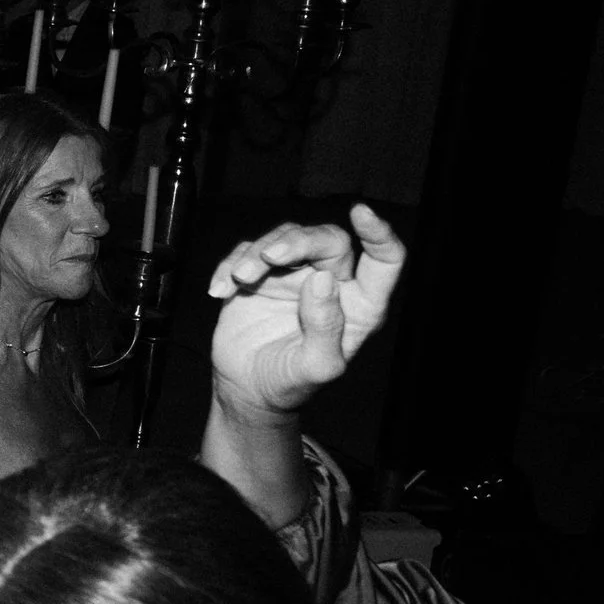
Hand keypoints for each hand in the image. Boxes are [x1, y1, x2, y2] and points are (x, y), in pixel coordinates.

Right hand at [207, 204, 404, 421]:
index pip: (384, 261)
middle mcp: (331, 284)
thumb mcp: (316, 367)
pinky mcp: (259, 276)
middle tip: (269, 257)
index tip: (360, 213)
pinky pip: (247, 251)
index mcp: (358, 306)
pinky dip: (230, 264)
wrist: (246, 391)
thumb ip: (326, 327)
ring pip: (285, 237)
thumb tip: (323, 280)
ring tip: (239, 279)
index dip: (378, 234)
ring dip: (257, 253)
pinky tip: (220, 289)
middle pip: (327, 240)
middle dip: (297, 241)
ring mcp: (293, 277)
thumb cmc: (290, 384)